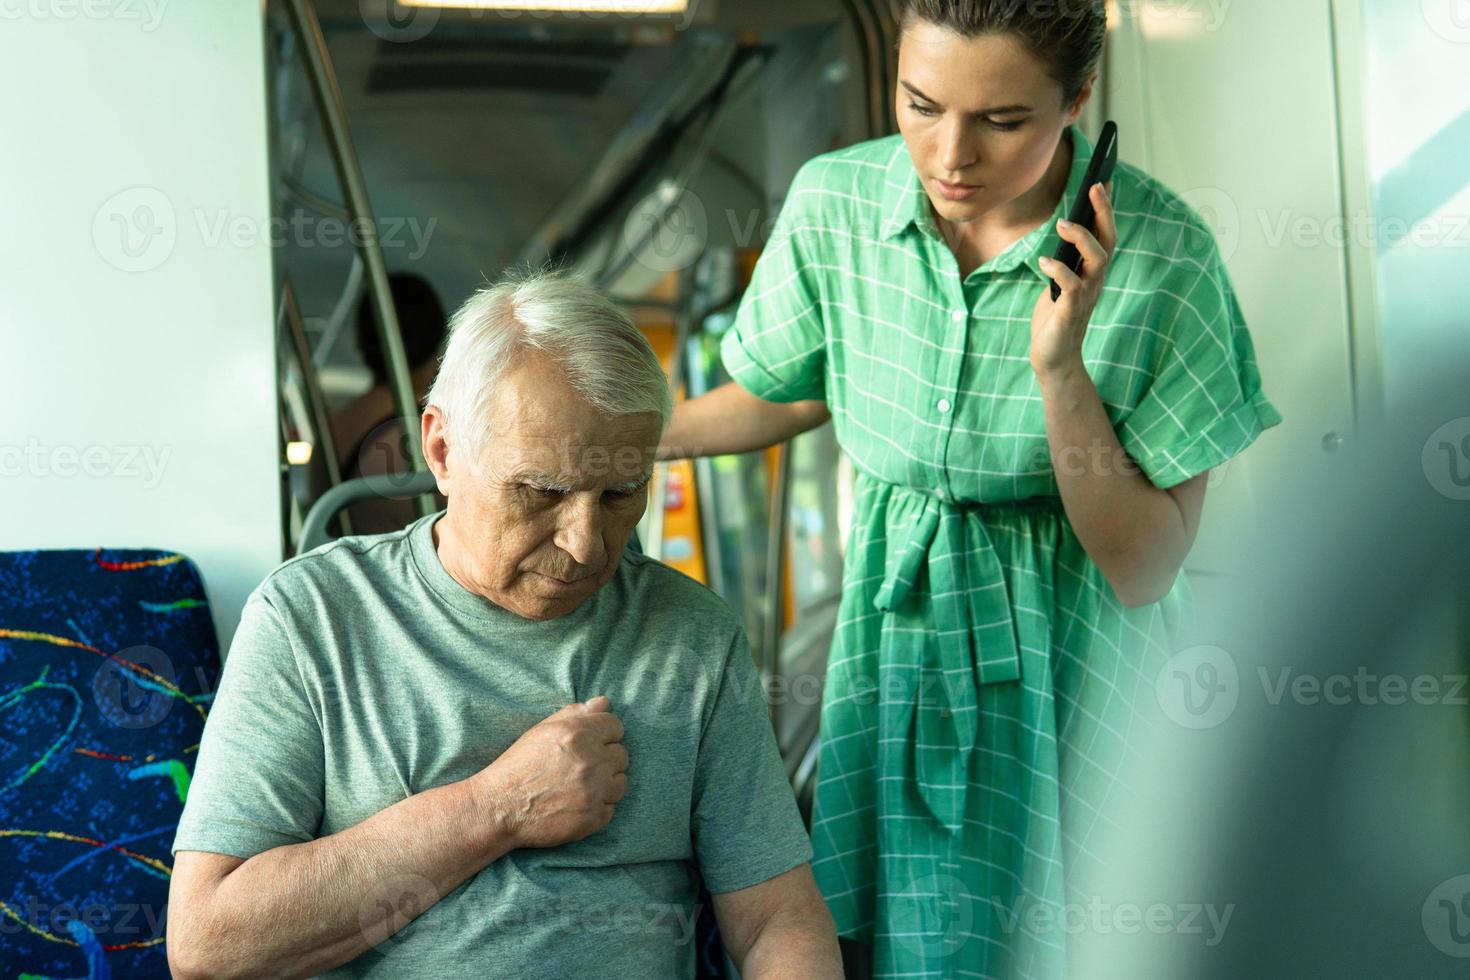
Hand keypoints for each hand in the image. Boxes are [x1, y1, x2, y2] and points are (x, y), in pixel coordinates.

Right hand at [473, 695, 628, 848]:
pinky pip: (611, 809)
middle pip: (622, 755)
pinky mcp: (593, 818)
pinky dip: (598, 808)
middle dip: (605, 758)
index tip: (591, 743)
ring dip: (606, 784)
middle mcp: (592, 761)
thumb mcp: (542, 731)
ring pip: (621, 782)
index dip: (603, 734)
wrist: (499, 807)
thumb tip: (604, 703)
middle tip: (582, 767)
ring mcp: (595, 791)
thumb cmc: (518, 766)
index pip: (615, 726)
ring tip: (582, 786)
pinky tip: (578, 804)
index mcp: (579, 734)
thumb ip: (575, 713)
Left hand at [1031, 181, 1115, 378]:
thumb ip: (1066, 260)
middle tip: (1093, 187)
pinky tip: (1044, 261)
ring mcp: (1085, 296)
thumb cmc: (1055, 319)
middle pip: (1109, 240)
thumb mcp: (1059, 283)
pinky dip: (1059, 271)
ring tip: (1062, 223)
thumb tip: (1065, 230)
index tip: (1103, 181)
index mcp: (1092, 273)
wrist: (1053, 359)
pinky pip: (1071, 287)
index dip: (1106, 209)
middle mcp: (1095, 281)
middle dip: (1104, 212)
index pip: (1105, 235)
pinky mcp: (1071, 312)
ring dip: (1082, 238)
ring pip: (1097, 260)